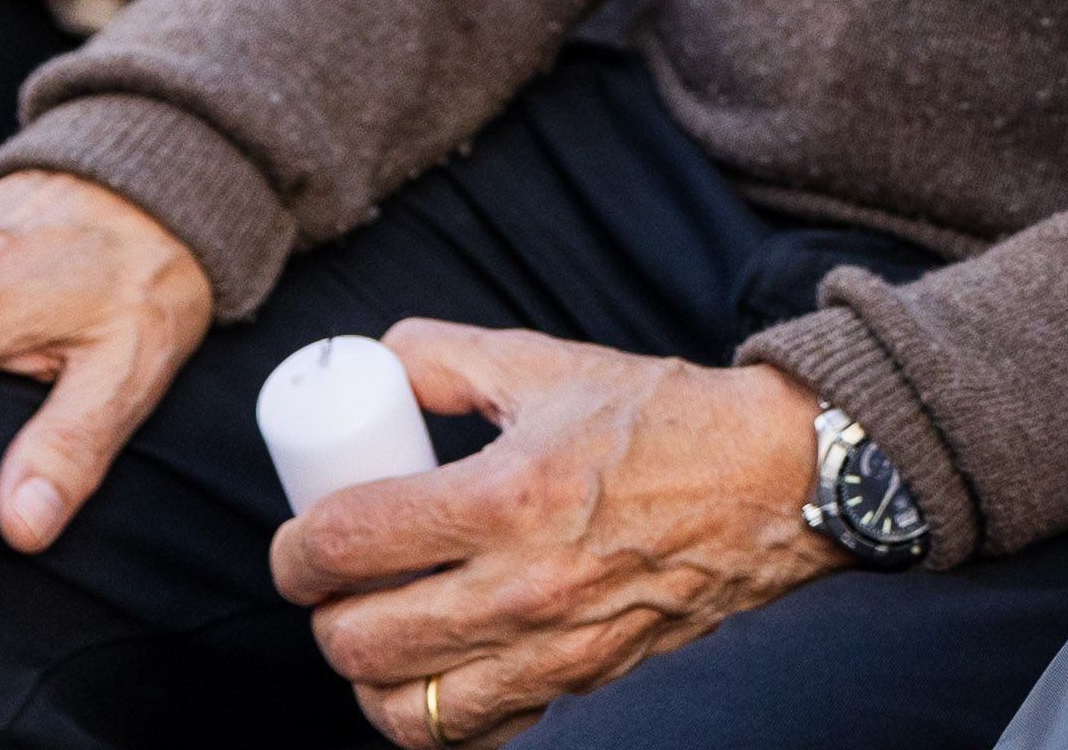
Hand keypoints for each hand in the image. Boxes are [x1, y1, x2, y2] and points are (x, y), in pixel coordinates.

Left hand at [279, 333, 835, 746]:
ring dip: (370, 679)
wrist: (772, 481)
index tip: (301, 541)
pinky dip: (440, 716)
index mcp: (506, 493)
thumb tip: (373, 361)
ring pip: (407, 711)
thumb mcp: (551, 364)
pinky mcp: (583, 684)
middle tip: (334, 587)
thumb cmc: (664, 419)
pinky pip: (477, 736)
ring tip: (378, 636)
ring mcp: (555, 648)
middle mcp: (523, 583)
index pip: (346, 543)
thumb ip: (447, 356)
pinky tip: (440, 672)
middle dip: (324, 615)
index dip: (296, 549)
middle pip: (358, 641)